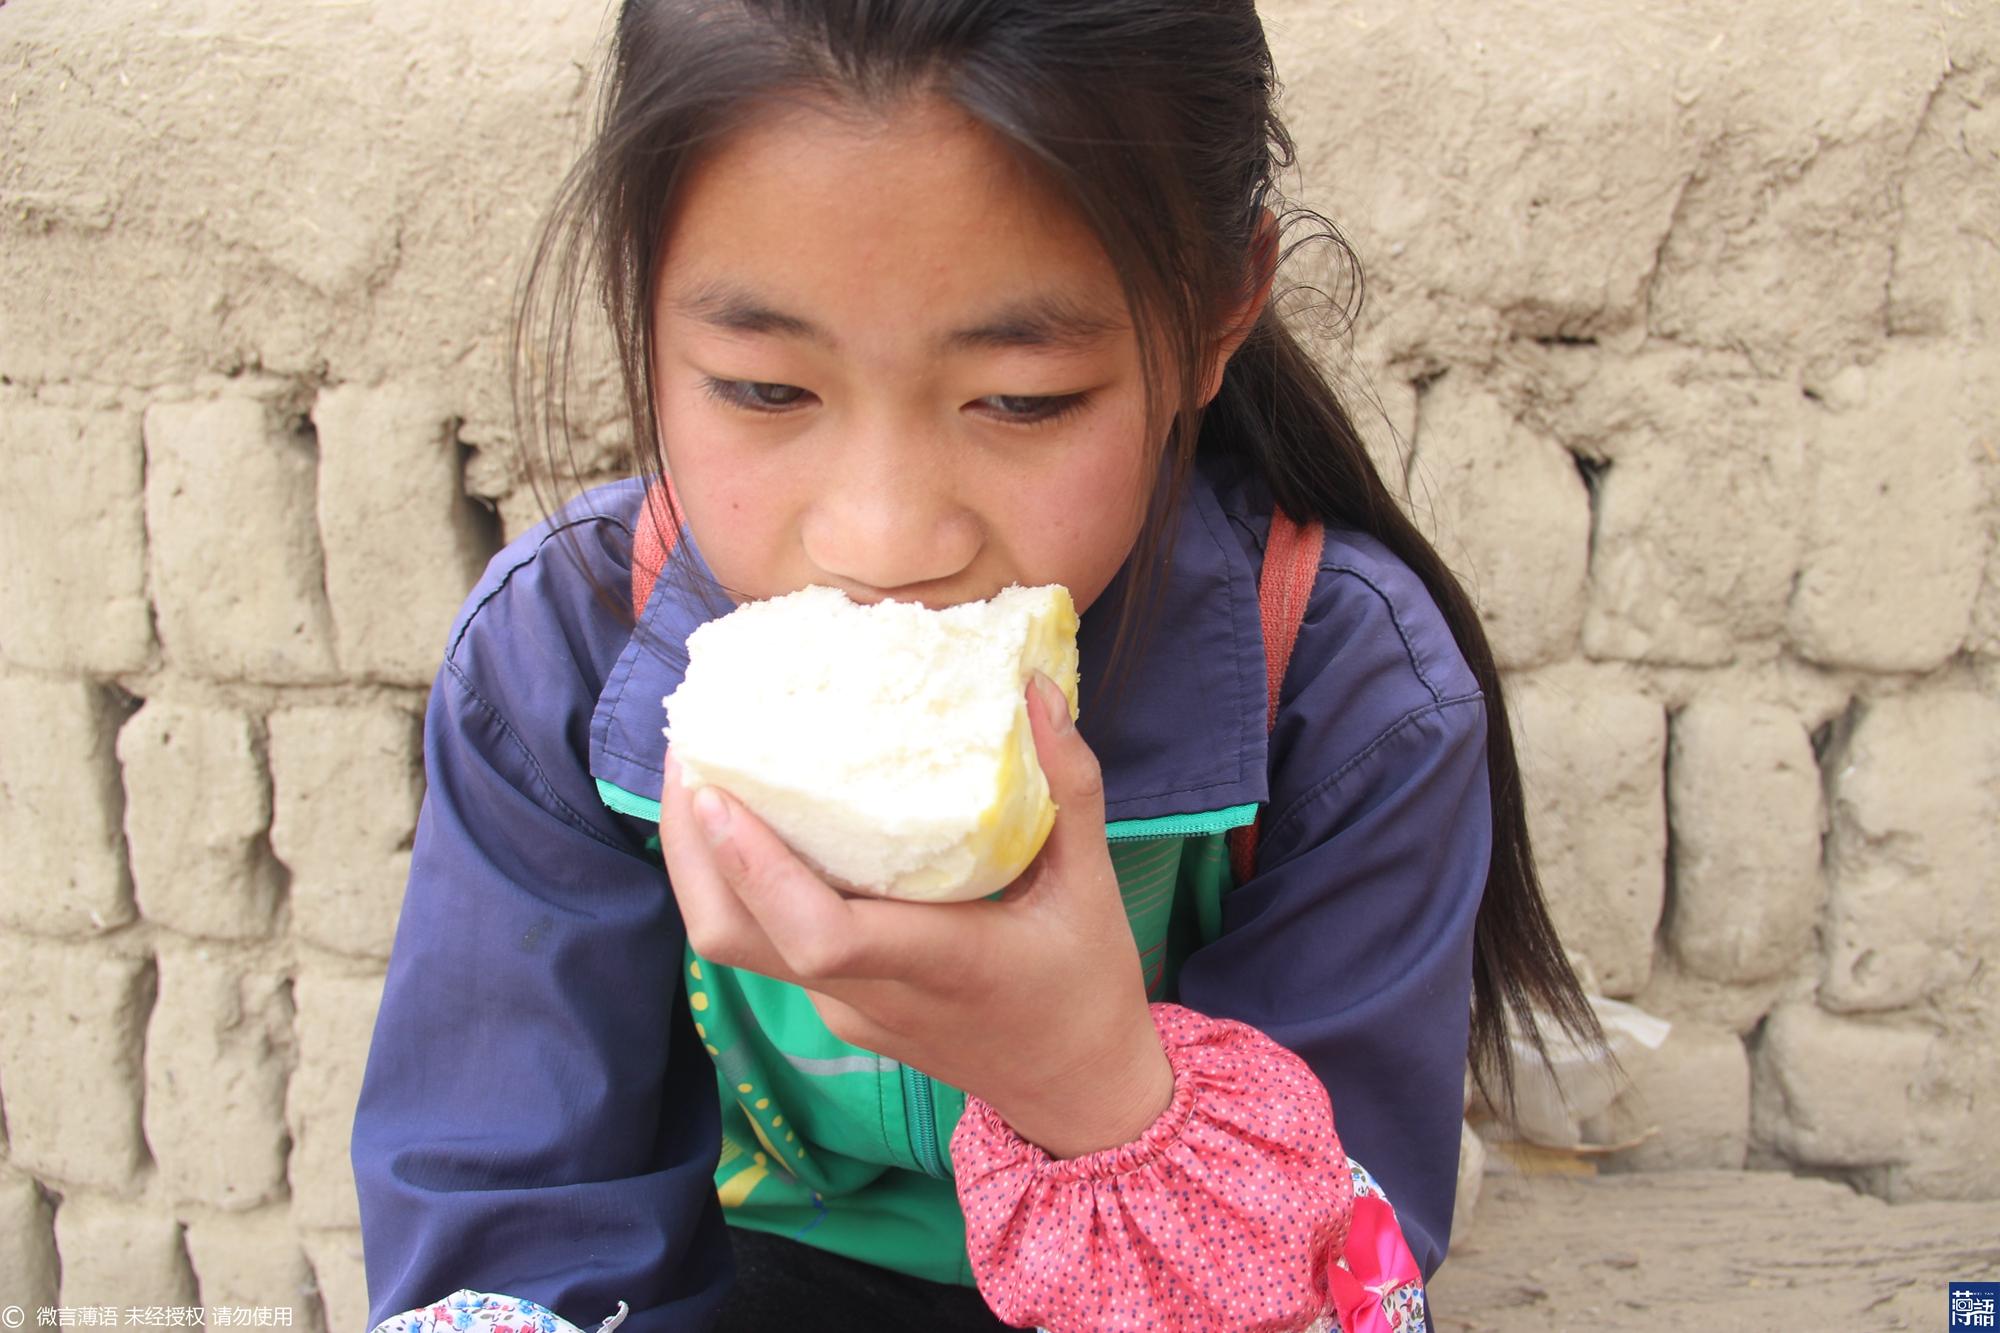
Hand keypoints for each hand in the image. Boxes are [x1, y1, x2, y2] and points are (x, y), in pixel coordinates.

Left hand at [660, 673, 1173, 1158]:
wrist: (1075, 1091)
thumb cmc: (1087, 985)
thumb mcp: (1094, 886)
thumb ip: (1070, 789)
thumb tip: (1036, 690)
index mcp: (935, 964)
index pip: (816, 935)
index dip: (754, 867)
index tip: (717, 795)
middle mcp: (868, 993)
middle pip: (734, 937)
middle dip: (690, 846)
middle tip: (690, 748)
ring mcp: (842, 1006)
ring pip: (739, 941)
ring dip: (703, 861)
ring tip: (703, 767)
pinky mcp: (836, 1004)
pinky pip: (768, 941)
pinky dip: (745, 880)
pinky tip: (756, 817)